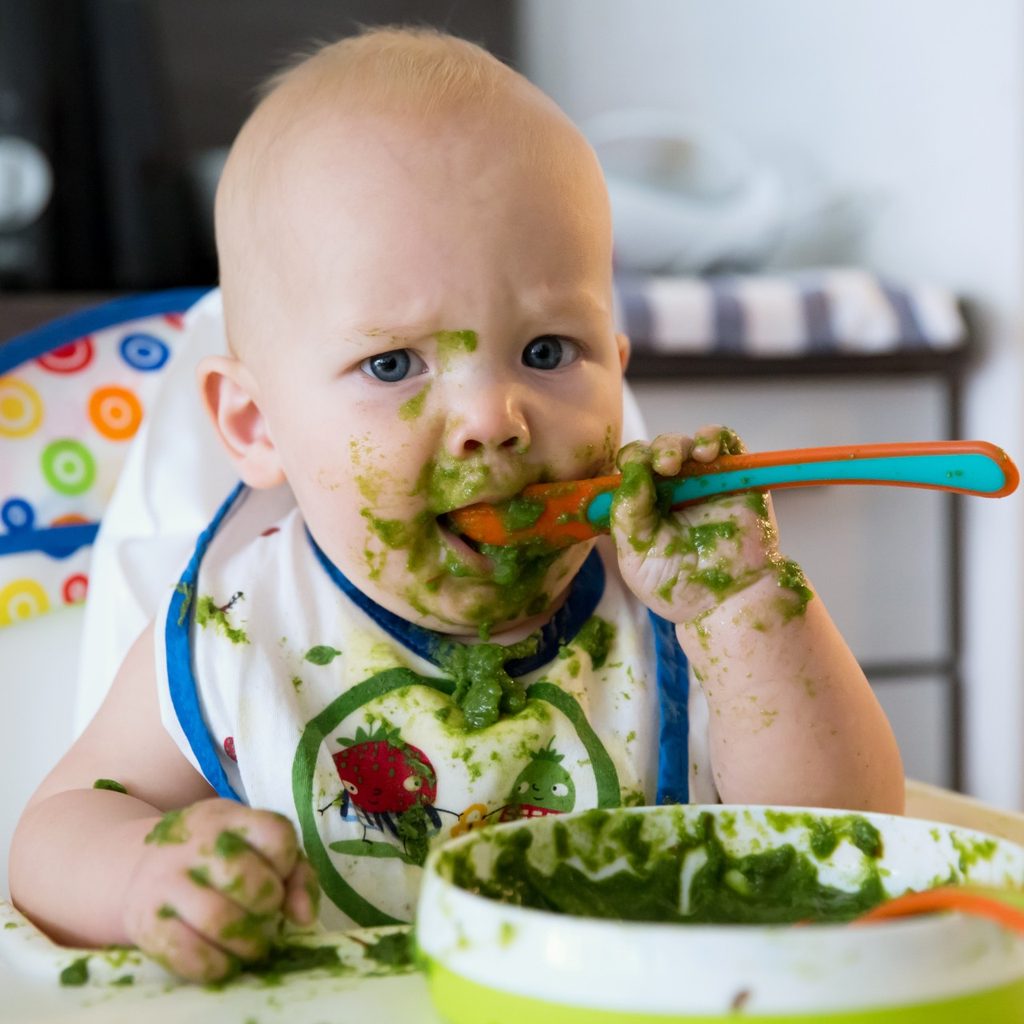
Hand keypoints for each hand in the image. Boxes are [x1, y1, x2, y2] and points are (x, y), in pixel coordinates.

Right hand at [121, 799, 318, 982]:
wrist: (138, 866)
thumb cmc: (216, 859)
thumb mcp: (255, 845)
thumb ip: (295, 873)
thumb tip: (305, 917)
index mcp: (229, 817)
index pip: (276, 833)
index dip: (287, 861)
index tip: (278, 876)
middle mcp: (195, 843)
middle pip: (248, 879)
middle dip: (268, 905)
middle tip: (266, 916)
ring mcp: (166, 880)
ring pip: (218, 919)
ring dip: (248, 943)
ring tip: (253, 946)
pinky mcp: (146, 921)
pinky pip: (187, 953)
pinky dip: (216, 966)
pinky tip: (225, 963)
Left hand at [610, 426, 785, 623]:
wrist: (726, 602)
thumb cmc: (678, 586)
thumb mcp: (635, 553)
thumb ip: (627, 514)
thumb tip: (631, 471)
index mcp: (645, 505)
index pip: (633, 468)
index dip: (630, 461)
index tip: (632, 469)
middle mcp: (674, 490)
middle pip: (658, 450)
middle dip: (655, 450)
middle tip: (662, 466)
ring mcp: (706, 483)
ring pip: (688, 443)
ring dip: (678, 444)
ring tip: (676, 462)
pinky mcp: (737, 479)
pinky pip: (727, 443)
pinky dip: (713, 437)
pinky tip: (705, 452)